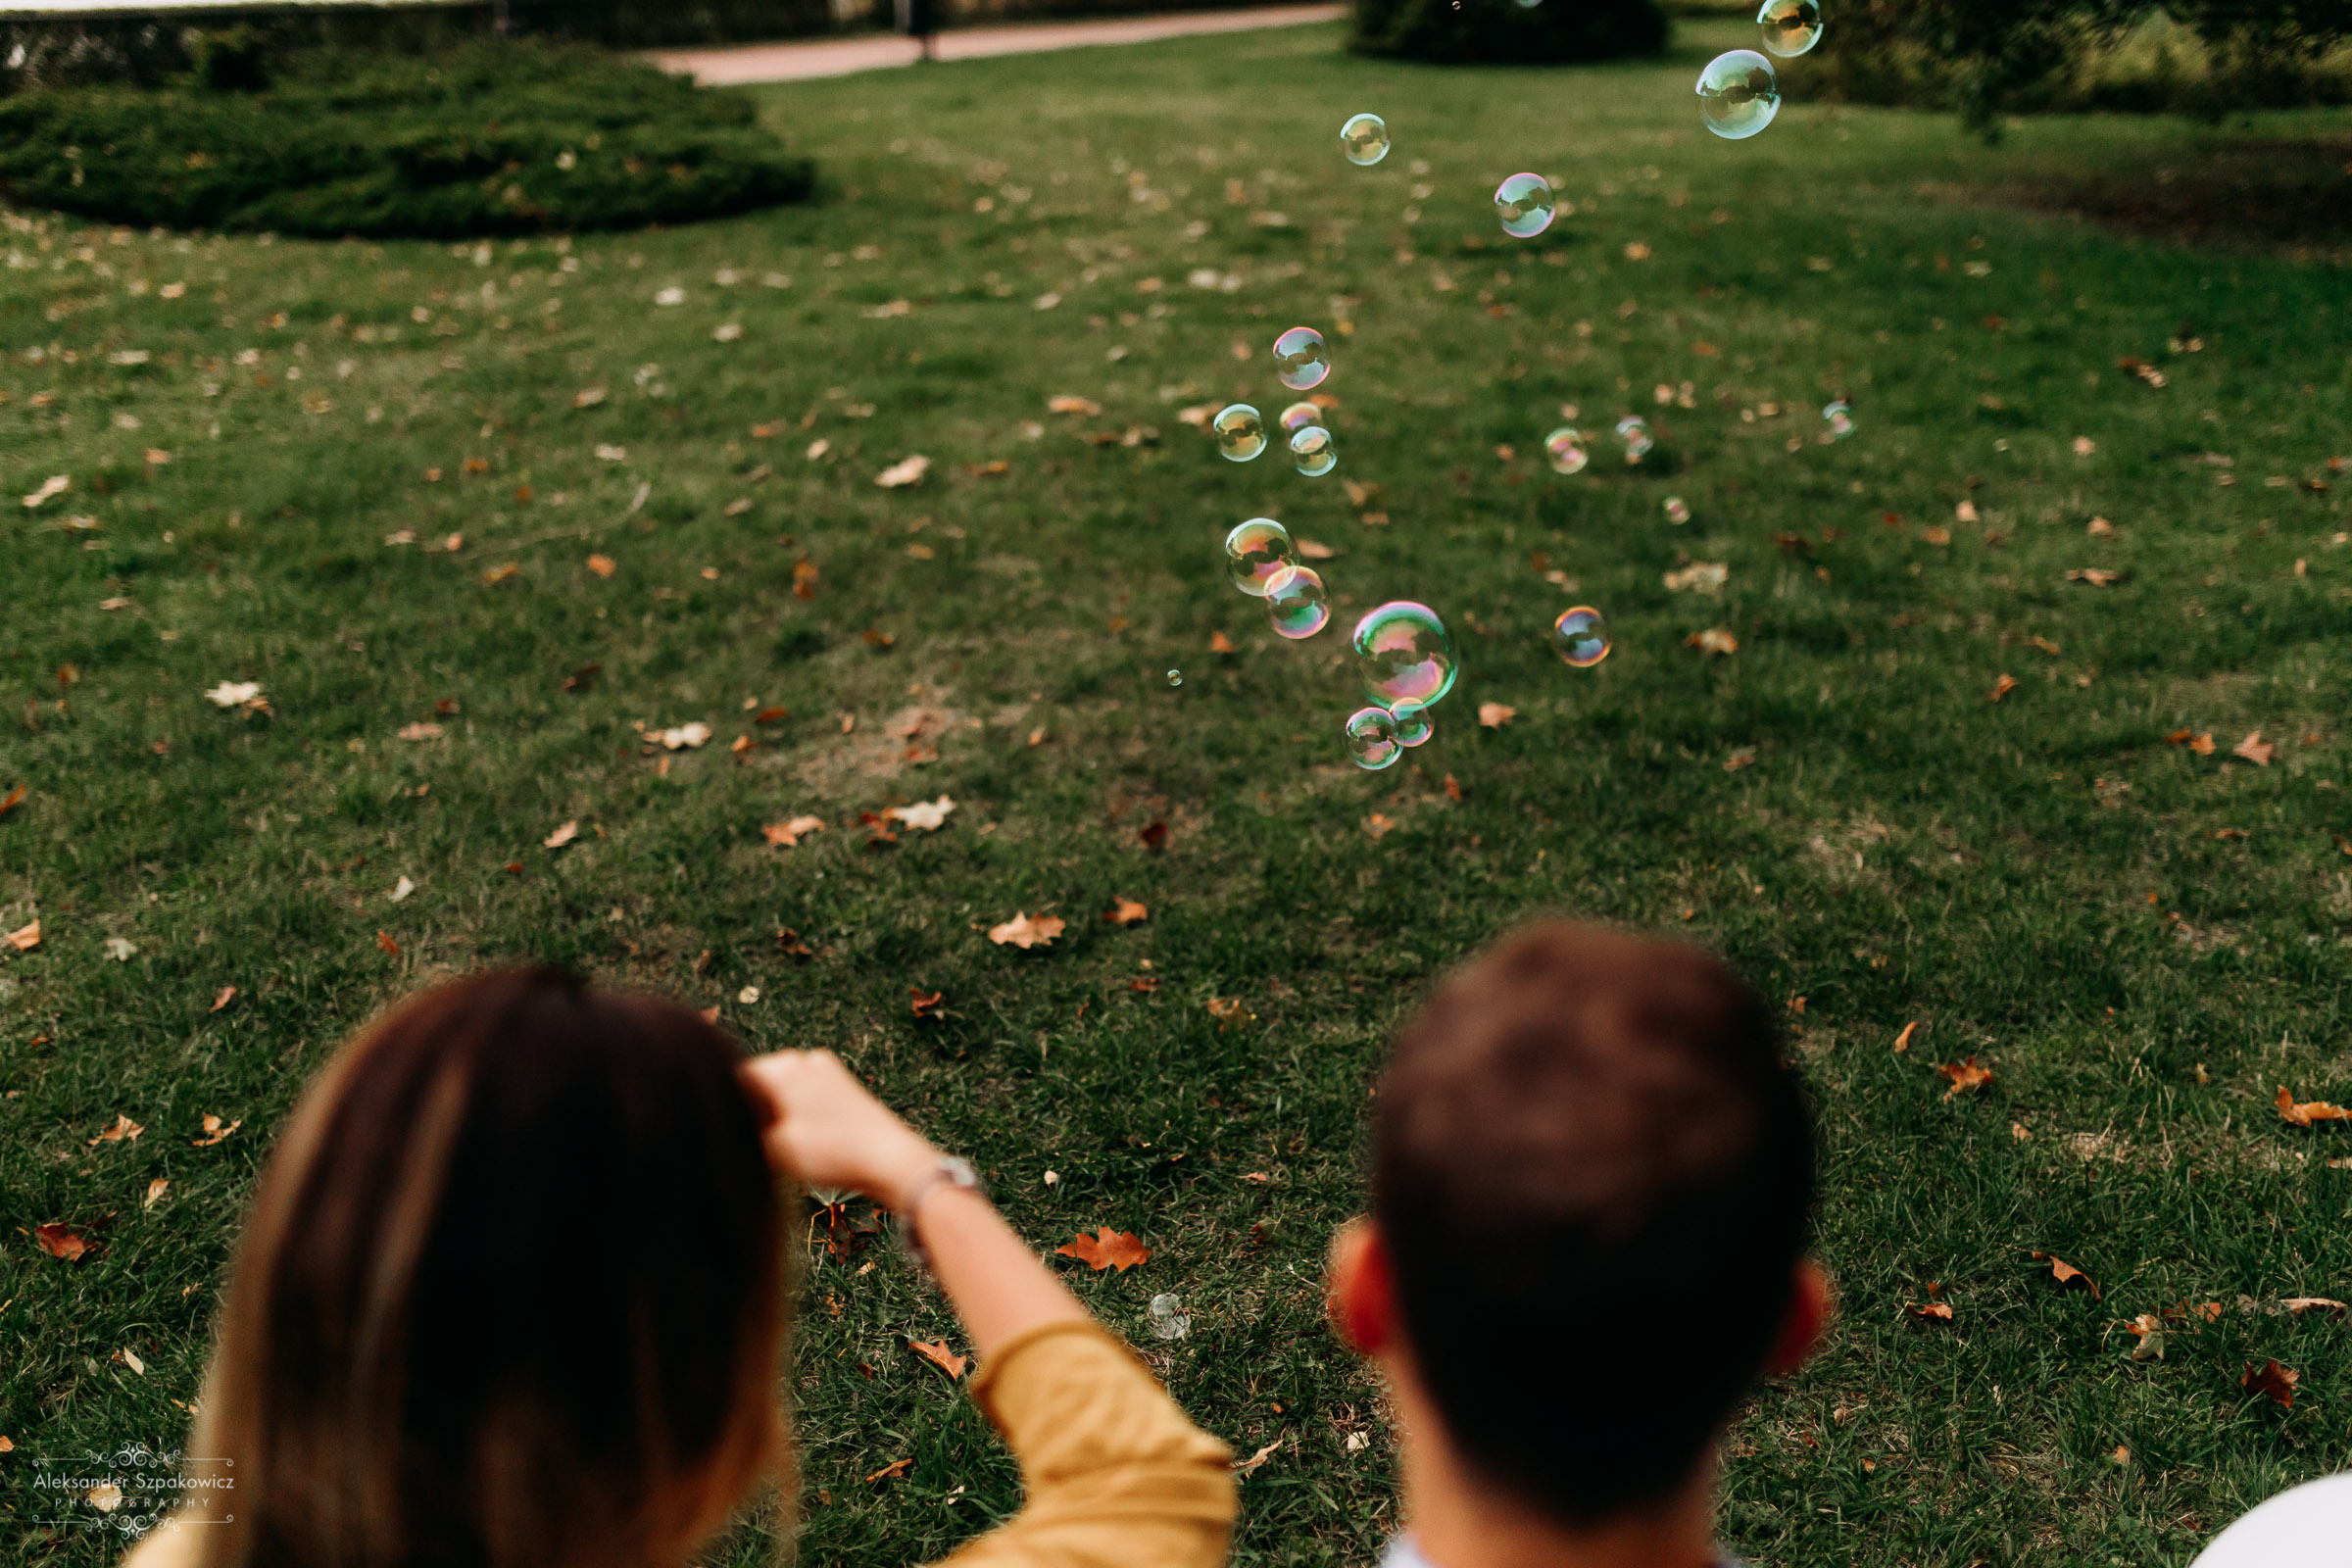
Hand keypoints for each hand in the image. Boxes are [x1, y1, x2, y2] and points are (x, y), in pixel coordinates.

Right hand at [738, 1049, 938, 1207]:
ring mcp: (824, 1068)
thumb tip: (721, 1119)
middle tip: (770, 1148)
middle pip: (757, 1085)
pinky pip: (803, 1095)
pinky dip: (798, 1114)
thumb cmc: (831, 1153)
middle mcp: (802, 1059)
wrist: (890, 1159)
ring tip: (794, 1145)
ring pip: (781, 1091)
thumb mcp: (774, 1147)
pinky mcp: (840, 1082)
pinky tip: (811, 1138)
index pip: (731, 1082)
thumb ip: (741, 1127)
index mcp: (781, 1067)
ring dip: (777, 1116)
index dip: (730, 1113)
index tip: (746, 1140)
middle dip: (755, 1113)